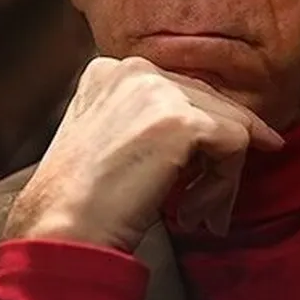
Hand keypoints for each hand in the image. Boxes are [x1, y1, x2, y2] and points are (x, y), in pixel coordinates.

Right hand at [3, 56, 283, 252]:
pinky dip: (225, 184)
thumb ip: (147, 123)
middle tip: (207, 208)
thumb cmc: (80, 203)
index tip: (207, 172)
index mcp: (110, 71)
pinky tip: (193, 212)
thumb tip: (211, 134)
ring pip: (230, 124)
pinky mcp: (183, 121)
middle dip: (217, 160)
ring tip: (197, 214)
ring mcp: (160, 92)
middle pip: (209, 105)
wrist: (63, 230)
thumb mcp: (108, 140)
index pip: (181, 93)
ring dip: (222, 178)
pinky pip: (236, 144)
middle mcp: (135, 69)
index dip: (202, 136)